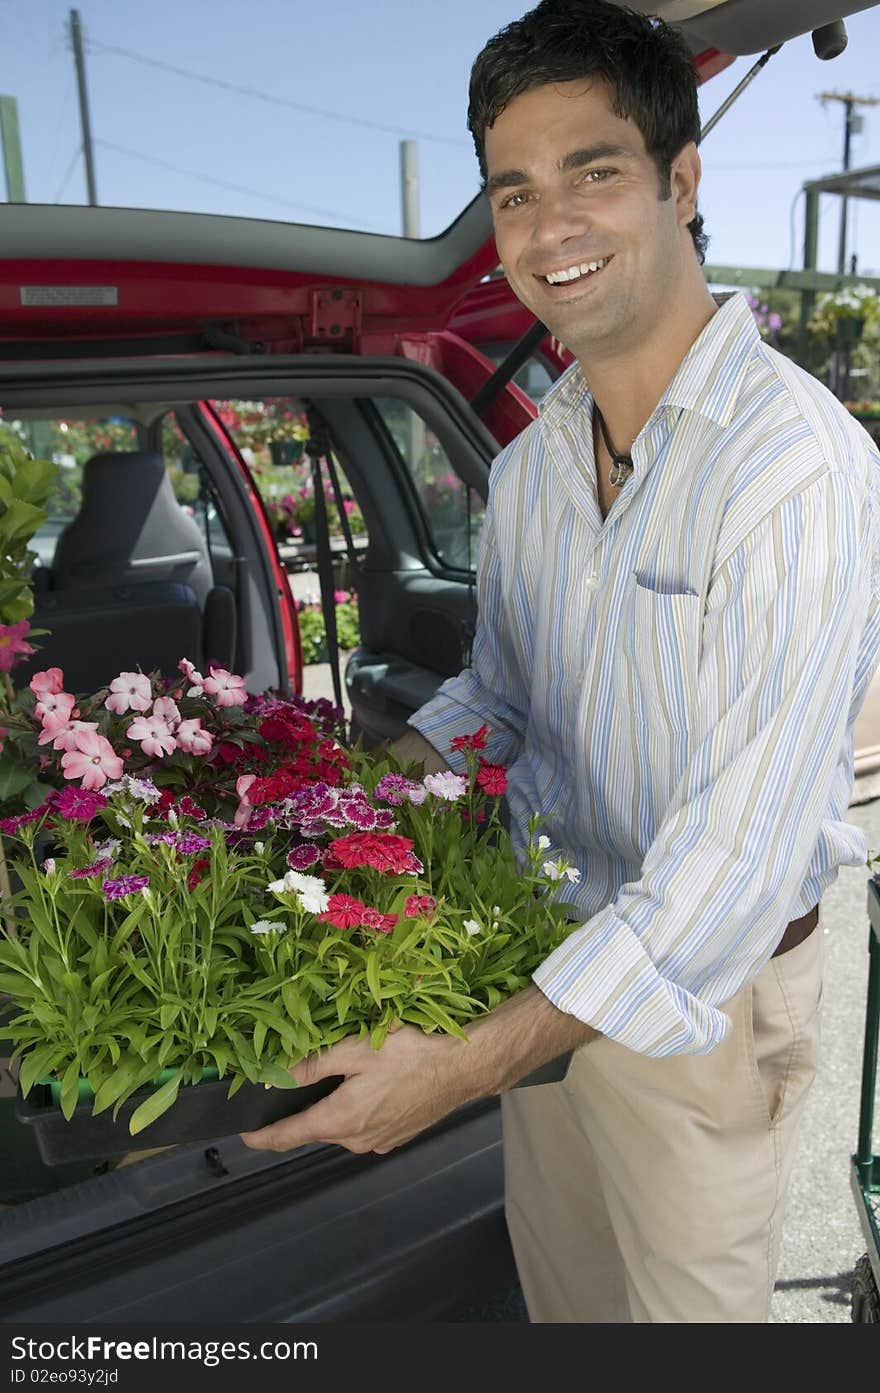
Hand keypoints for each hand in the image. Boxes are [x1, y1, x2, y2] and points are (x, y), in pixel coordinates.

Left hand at [239, 1023, 478, 1155]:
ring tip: (335, 1078)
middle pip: (315, 1129)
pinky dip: (356, 1110)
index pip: (288, 1137)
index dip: (262, 1136)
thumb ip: (312, 1065)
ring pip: (341, 1126)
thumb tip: (273, 1076)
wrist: (463, 1068)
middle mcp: (355, 1140)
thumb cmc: (410, 1054)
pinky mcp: (396, 1136)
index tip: (244, 1133)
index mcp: (339, 1120)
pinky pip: (364, 1125)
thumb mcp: (356, 1050)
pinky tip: (368, 1085)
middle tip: (290, 1084)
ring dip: (332, 1108)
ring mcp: (378, 1141)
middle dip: (300, 1112)